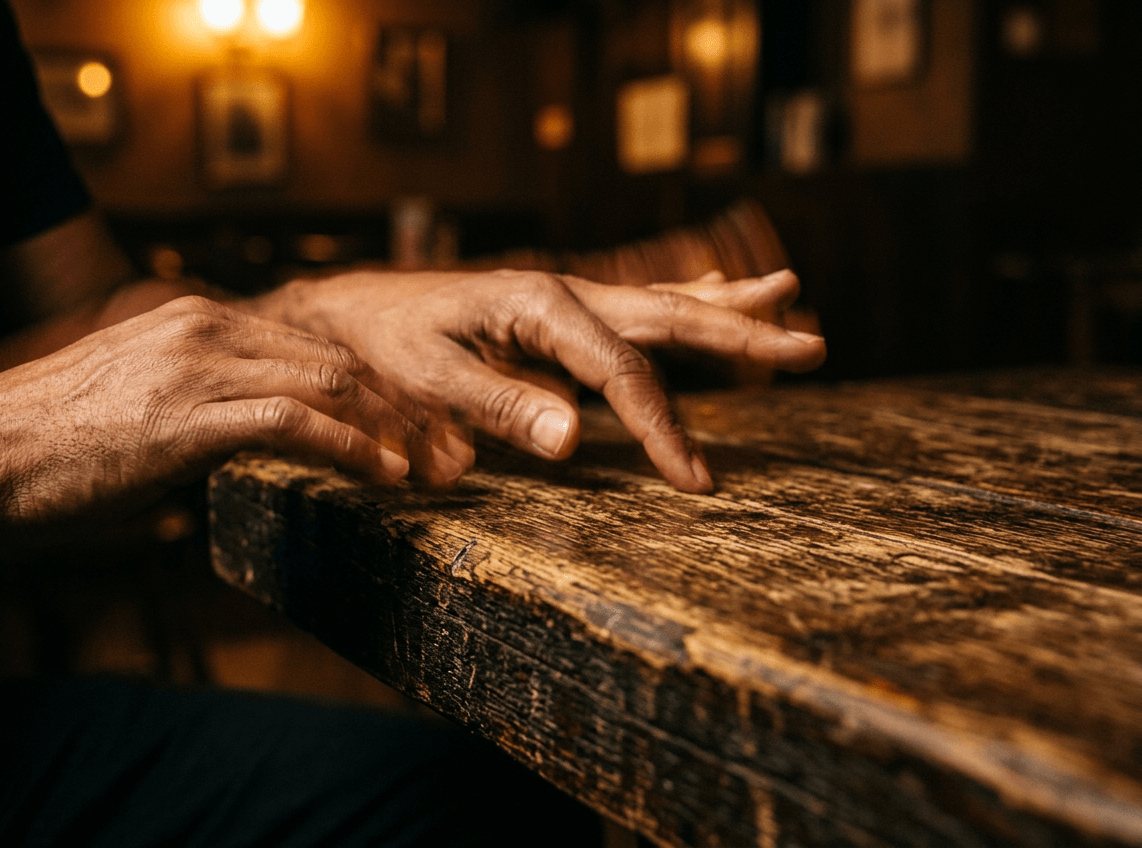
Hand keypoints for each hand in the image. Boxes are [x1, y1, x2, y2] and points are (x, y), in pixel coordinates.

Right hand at [0, 297, 463, 548]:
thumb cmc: (49, 442)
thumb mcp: (136, 408)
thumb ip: (198, 412)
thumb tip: (234, 451)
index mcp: (199, 320)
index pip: (314, 340)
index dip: (375, 380)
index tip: (413, 419)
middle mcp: (207, 327)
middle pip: (337, 354)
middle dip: (400, 401)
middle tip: (443, 444)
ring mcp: (198, 365)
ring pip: (329, 379)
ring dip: (390, 425)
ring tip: (430, 463)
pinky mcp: (188, 413)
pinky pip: (293, 420)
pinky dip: (348, 445)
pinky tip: (381, 472)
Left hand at [250, 268, 824, 493]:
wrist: (347, 313)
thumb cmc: (380, 345)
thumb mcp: (426, 379)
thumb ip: (496, 407)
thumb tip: (570, 442)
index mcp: (540, 304)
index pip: (623, 370)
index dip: (664, 426)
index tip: (697, 480)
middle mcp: (562, 293)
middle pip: (666, 315)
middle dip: (738, 332)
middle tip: (810, 345)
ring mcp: (563, 299)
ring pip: (660, 302)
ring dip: (724, 305)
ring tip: (787, 294)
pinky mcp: (555, 313)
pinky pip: (634, 307)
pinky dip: (683, 299)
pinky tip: (719, 291)